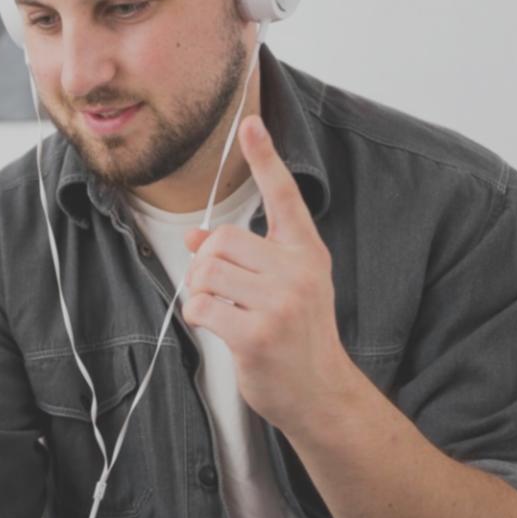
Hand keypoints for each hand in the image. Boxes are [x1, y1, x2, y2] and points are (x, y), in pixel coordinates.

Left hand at [181, 115, 359, 432]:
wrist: (320, 393)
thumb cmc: (298, 337)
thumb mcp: (282, 288)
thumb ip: (245, 259)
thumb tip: (195, 239)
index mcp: (306, 253)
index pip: (284, 196)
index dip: (266, 158)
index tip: (250, 124)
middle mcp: (298, 272)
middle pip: (223, 240)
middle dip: (207, 265)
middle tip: (218, 291)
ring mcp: (280, 304)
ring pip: (207, 272)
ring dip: (199, 292)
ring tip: (219, 311)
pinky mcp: (257, 335)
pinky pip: (201, 307)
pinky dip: (197, 317)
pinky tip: (218, 329)